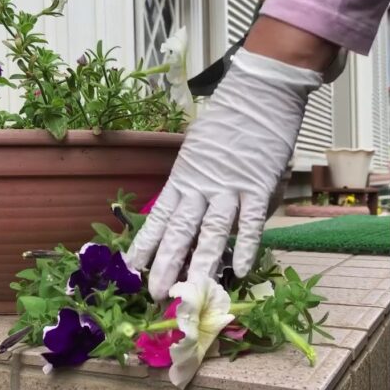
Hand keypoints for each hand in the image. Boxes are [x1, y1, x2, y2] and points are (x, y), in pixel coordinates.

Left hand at [126, 48, 322, 300]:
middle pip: (180, 230)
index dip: (145, 245)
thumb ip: (196, 188)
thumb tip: (195, 220)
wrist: (257, 96)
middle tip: (155, 293)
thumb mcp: (197, 154)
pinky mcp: (258, 185)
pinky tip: (241, 270)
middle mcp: (200, 187)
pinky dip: (247, 245)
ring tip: (191, 291)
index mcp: (182, 179)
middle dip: (167, 263)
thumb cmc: (225, 125)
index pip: (159, 218)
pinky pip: (252, 220)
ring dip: (201, 262)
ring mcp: (229, 187)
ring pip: (212, 230)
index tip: (131, 269)